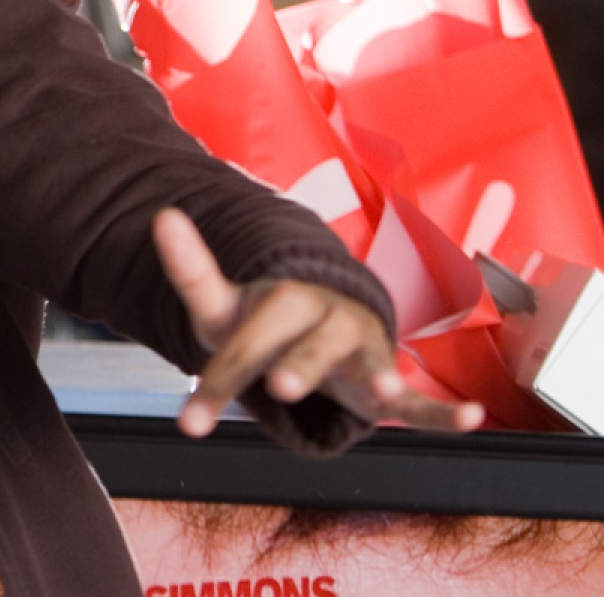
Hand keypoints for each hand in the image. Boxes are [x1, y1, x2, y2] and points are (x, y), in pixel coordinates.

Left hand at [152, 207, 483, 437]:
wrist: (308, 327)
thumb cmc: (263, 323)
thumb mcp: (221, 305)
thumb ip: (191, 268)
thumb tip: (162, 214)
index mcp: (288, 298)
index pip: (247, 344)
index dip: (216, 383)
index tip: (187, 422)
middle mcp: (331, 319)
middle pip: (311, 349)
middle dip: (297, 367)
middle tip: (279, 386)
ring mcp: (365, 349)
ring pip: (370, 363)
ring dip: (378, 376)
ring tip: (381, 387)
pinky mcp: (390, 380)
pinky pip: (423, 398)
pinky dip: (449, 410)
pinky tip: (474, 417)